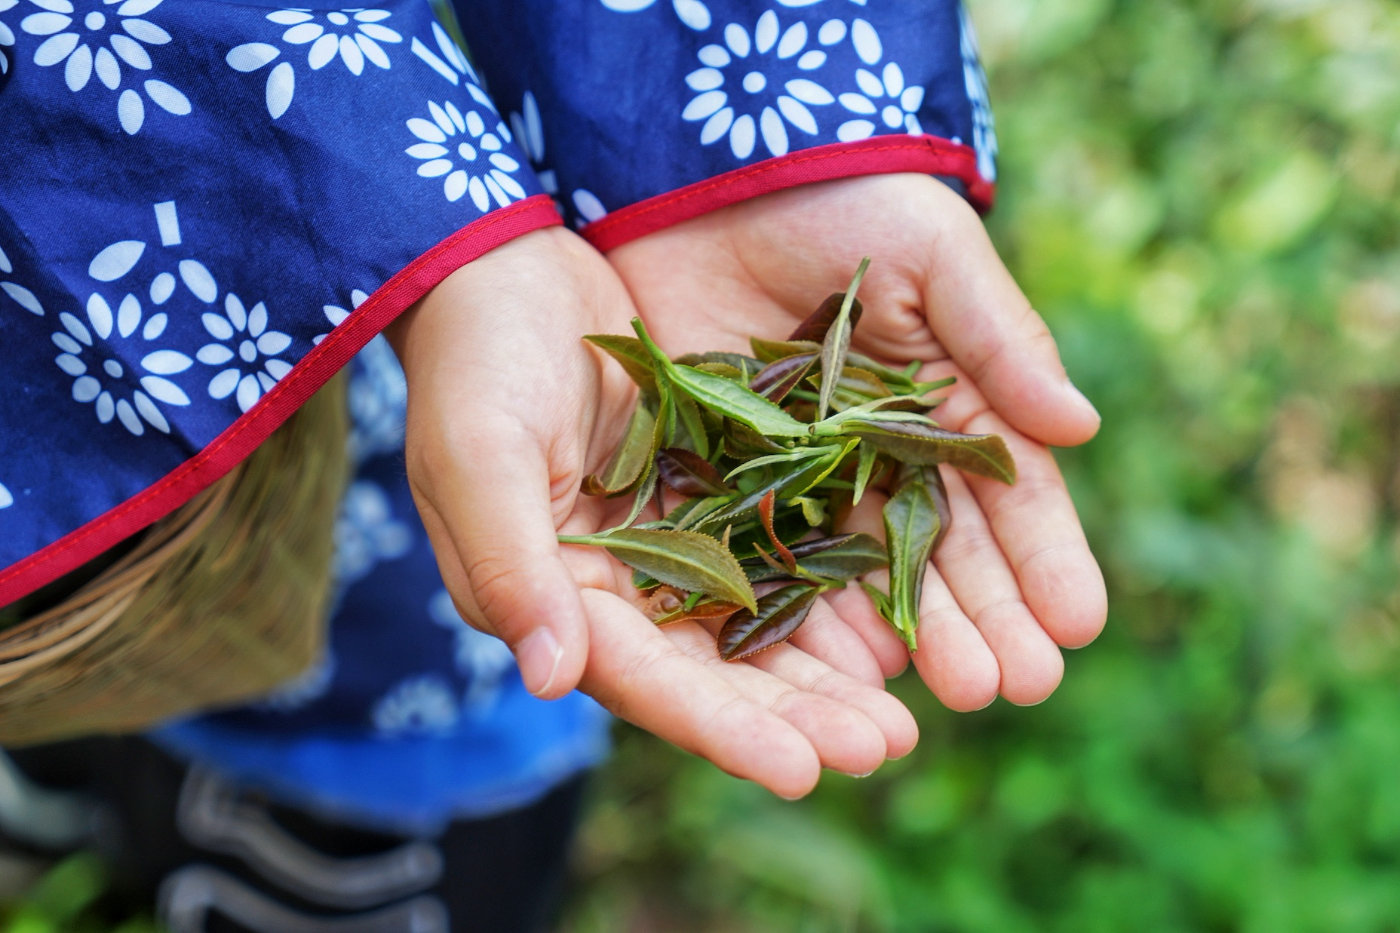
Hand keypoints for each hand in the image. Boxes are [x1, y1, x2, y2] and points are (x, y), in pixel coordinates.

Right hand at [387, 226, 915, 796]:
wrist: (505, 270)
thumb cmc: (475, 359)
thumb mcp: (480, 454)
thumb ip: (511, 564)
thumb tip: (552, 677)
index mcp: (553, 595)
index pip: (642, 680)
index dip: (721, 728)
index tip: (802, 772)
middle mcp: (616, 587)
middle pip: (713, 670)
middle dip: (794, 716)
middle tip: (884, 750)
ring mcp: (668, 539)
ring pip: (756, 624)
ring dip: (825, 671)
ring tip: (904, 716)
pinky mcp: (710, 490)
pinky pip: (778, 550)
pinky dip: (829, 587)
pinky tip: (891, 617)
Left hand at [608, 174, 1106, 709]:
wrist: (713, 171)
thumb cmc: (843, 197)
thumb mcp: (935, 256)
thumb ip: (1000, 340)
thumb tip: (1082, 428)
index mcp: (949, 401)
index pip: (1011, 494)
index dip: (1047, 559)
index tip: (1081, 625)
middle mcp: (885, 453)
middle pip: (945, 549)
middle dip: (988, 616)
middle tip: (1019, 685)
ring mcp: (808, 472)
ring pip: (868, 568)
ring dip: (913, 633)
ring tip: (951, 692)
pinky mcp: (730, 474)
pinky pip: (774, 551)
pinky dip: (810, 608)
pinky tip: (848, 663)